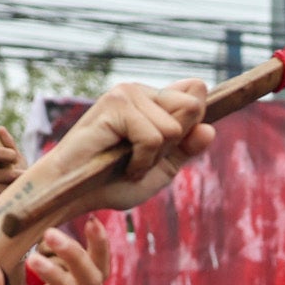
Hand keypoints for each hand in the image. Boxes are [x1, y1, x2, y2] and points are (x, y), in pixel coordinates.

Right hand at [0, 119, 22, 199]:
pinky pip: (7, 186)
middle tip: (16, 158)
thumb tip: (0, 129)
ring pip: (5, 172)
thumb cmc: (19, 174)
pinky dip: (17, 186)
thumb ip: (9, 145)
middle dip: (7, 153)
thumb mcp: (17, 158)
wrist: (23, 196)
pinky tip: (18, 189)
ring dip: (19, 175)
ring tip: (25, 178)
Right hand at [42, 80, 215, 219]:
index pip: (198, 98)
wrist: (75, 194)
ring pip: (173, 128)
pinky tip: (119, 163)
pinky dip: (140, 161)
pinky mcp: (114, 103)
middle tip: (141, 157)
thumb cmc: (113, 182)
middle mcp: (142, 90)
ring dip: (153, 157)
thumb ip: (187, 148)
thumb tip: (210, 129)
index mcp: (155, 100)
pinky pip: (153, 138)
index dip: (190, 132)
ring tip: (126, 161)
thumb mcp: (163, 169)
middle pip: (193, 109)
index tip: (163, 151)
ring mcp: (127, 92)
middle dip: (173, 145)